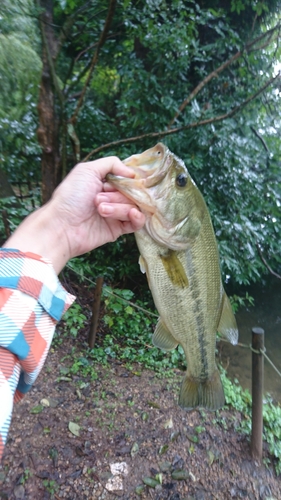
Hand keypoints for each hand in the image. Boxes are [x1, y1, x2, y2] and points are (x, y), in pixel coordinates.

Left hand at [3, 157, 144, 272]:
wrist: (62, 226)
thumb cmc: (70, 197)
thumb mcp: (87, 170)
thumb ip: (111, 164)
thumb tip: (132, 172)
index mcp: (105, 183)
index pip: (128, 179)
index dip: (124, 180)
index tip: (109, 184)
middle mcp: (111, 197)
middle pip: (132, 192)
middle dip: (117, 194)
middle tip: (97, 199)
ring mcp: (116, 214)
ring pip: (134, 206)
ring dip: (119, 206)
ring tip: (100, 210)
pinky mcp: (118, 229)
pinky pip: (137, 222)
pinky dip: (137, 217)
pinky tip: (130, 214)